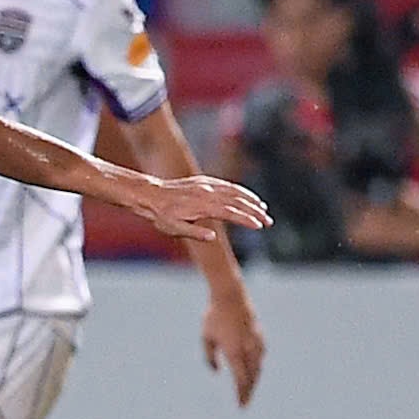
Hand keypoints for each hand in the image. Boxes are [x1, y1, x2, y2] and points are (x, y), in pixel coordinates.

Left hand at [131, 175, 269, 241]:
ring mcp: (206, 185)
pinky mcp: (204, 181)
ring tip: (263, 209)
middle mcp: (207, 193)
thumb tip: (213, 237)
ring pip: (234, 191)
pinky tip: (246, 196)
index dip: (246, 219)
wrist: (150, 194)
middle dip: (254, 211)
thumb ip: (194, 233)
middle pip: (237, 201)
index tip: (259, 226)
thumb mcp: (173, 228)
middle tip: (268, 222)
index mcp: (202, 206)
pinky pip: (226, 184)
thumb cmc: (160, 215)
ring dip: (250, 199)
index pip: (230, 212)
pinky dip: (240, 190)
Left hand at [202, 295, 264, 406]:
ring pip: (258, 368)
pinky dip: (257, 367)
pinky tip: (253, 371)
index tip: (240, 405)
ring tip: (248, 391)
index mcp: (234, 352)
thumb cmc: (214, 317)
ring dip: (254, 381)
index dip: (241, 394)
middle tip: (244, 404)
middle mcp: (248, 349)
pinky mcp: (260, 336)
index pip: (241, 380)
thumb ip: (210, 358)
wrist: (230, 297)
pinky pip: (260, 356)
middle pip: (252, 377)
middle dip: (248, 392)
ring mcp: (257, 343)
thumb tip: (218, 372)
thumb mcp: (206, 338)